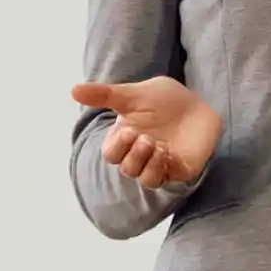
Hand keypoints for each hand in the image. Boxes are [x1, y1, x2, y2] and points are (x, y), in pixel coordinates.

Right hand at [72, 76, 224, 189]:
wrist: (197, 103)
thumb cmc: (164, 100)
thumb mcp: (133, 94)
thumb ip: (105, 94)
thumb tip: (73, 90)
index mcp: (125, 138)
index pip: (111, 155)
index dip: (117, 147)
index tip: (129, 131)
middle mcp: (140, 154)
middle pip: (126, 169)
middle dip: (134, 154)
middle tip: (146, 137)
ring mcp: (160, 164)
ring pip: (144, 179)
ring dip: (147, 164)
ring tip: (159, 146)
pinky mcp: (178, 169)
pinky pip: (164, 180)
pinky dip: (161, 169)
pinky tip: (167, 153)